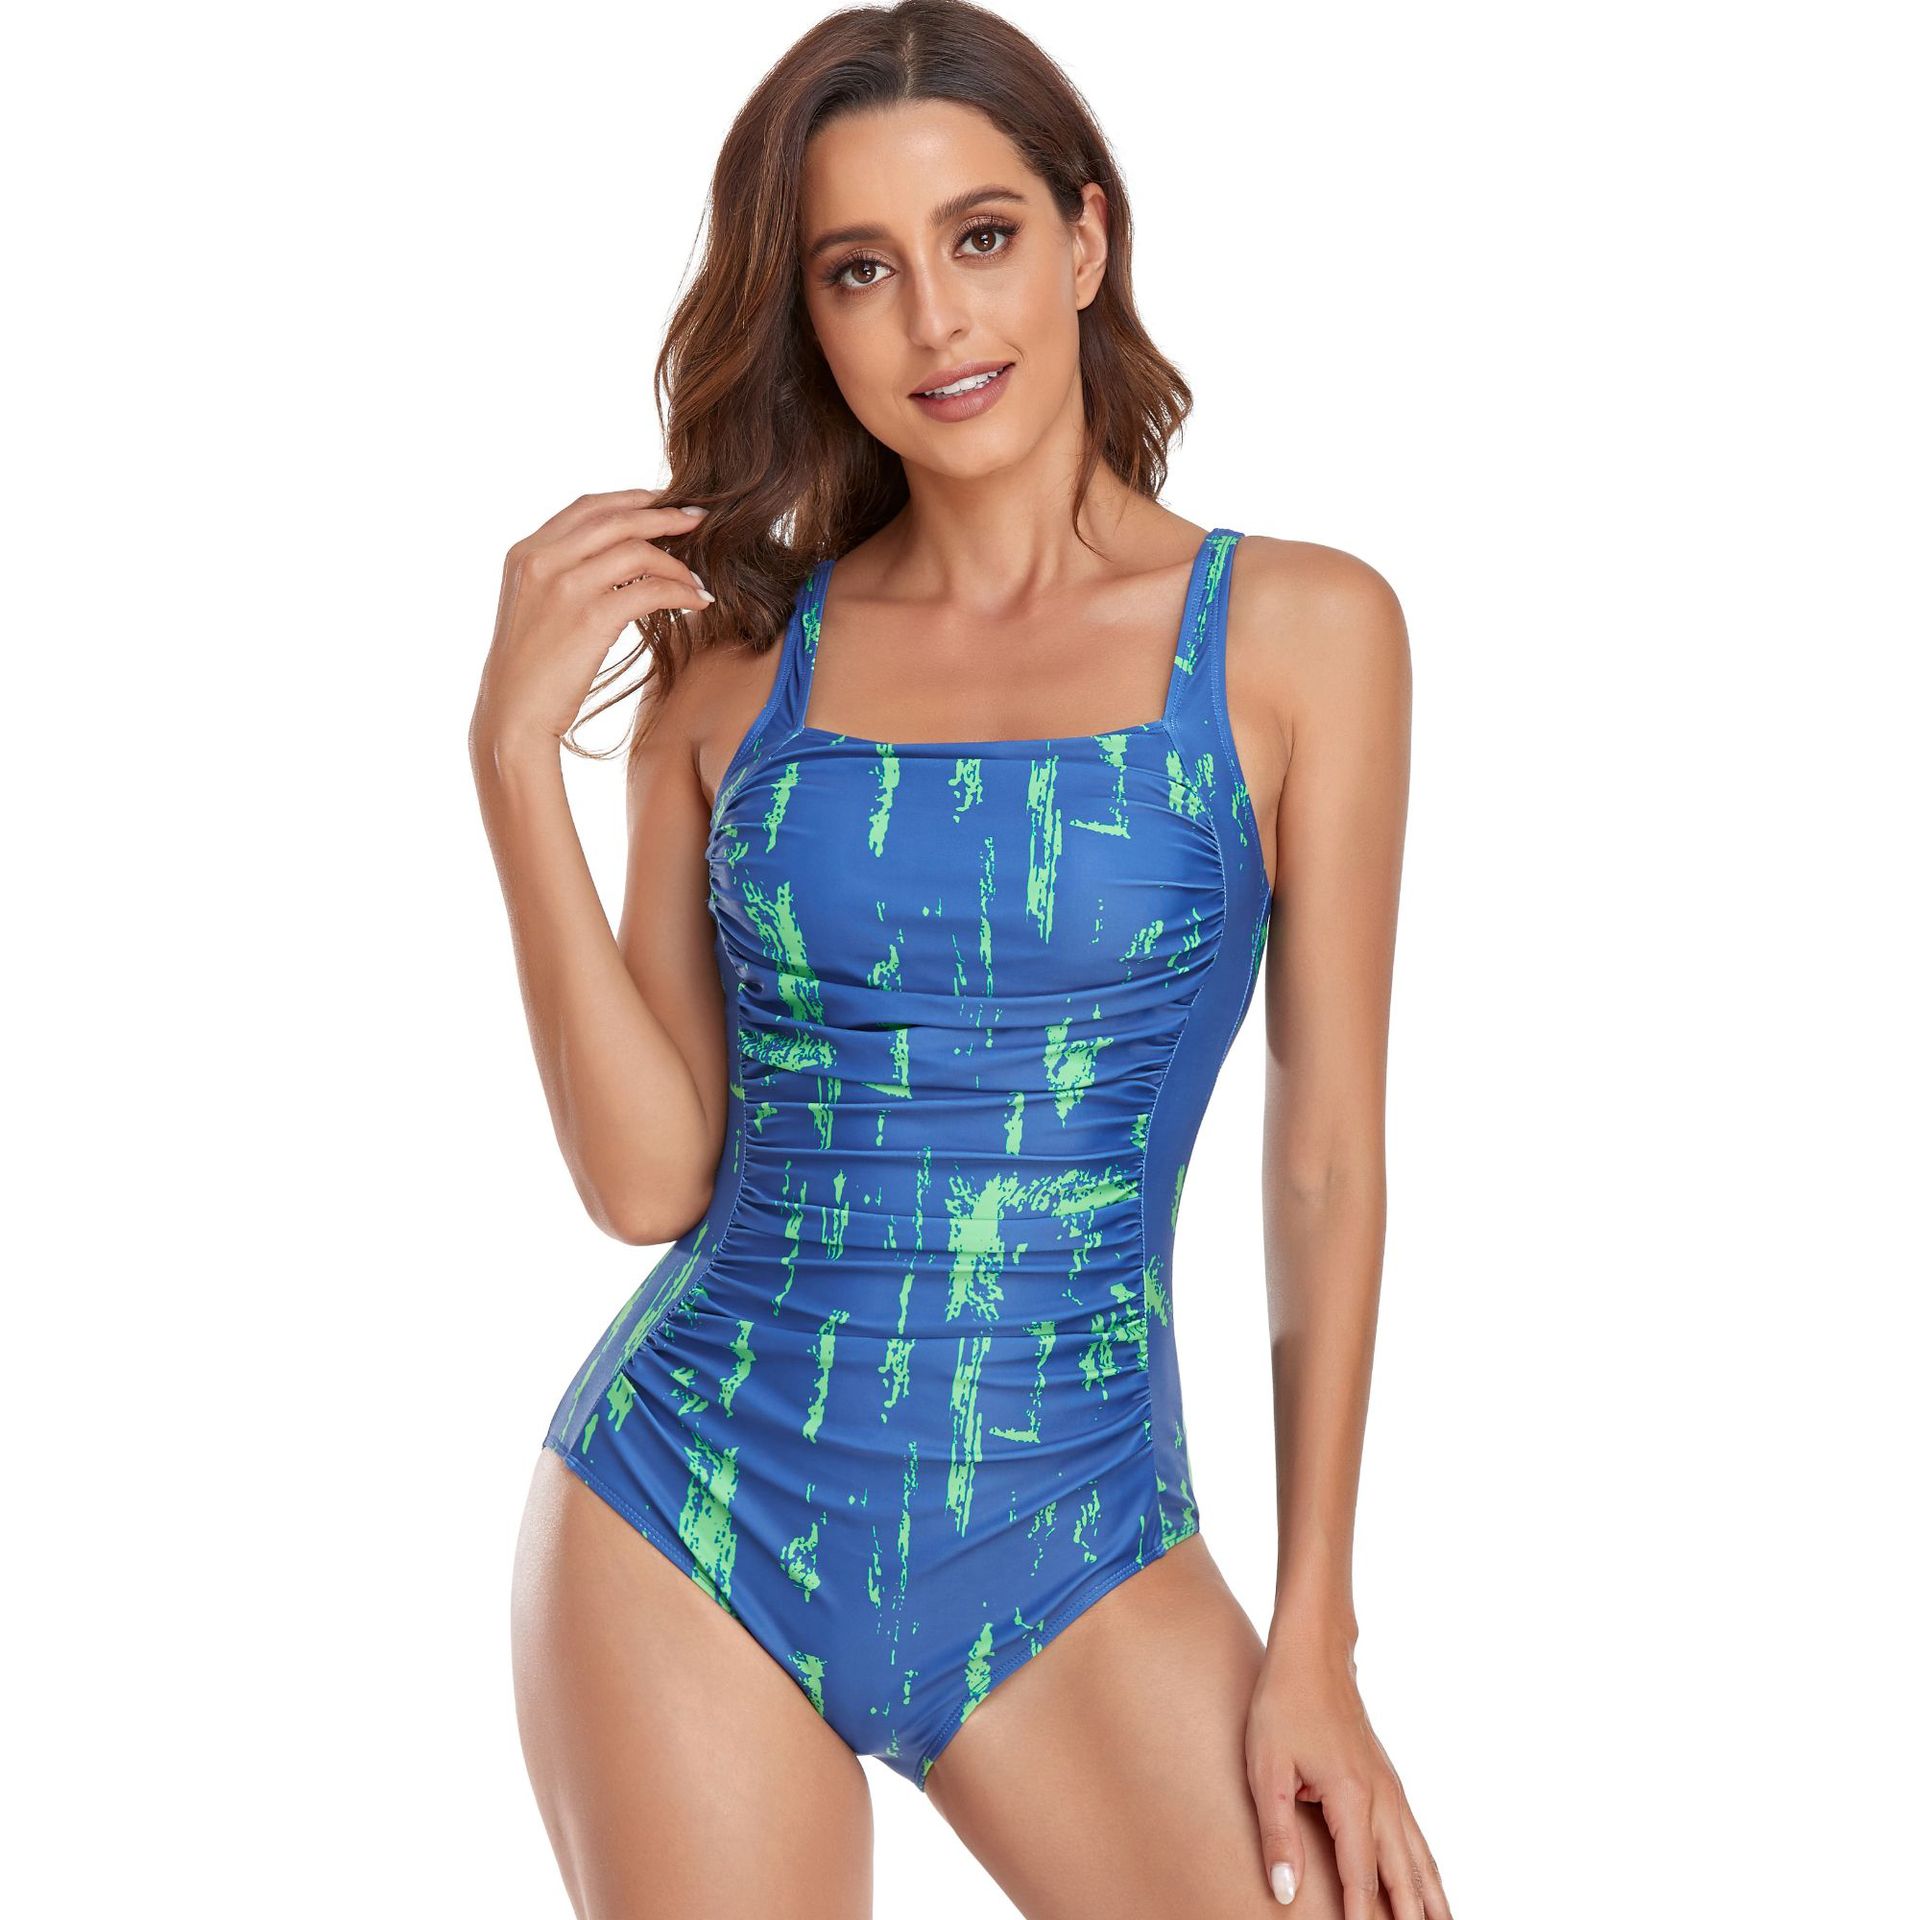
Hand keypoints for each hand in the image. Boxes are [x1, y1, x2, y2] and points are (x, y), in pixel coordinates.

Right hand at [470, 488, 713, 754]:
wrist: (513, 715)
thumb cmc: (530, 670)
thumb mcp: (534, 607)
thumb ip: (562, 574)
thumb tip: (615, 559)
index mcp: (526, 552)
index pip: (587, 507)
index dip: (631, 499)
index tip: (662, 503)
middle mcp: (542, 560)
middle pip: (616, 519)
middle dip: (663, 516)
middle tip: (699, 520)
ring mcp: (565, 587)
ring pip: (638, 551)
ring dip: (677, 563)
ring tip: (699, 579)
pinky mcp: (590, 618)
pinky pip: (650, 590)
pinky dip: (681, 592)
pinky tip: (698, 602)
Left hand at [1246, 1622, 1451, 1918]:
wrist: (1313, 1655)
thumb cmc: (1283, 1705)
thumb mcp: (1265, 1768)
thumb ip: (1276, 1834)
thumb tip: (1284, 1892)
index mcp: (1351, 1798)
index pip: (1361, 1881)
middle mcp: (1381, 1800)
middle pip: (1402, 1879)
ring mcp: (1390, 1791)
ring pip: (1420, 1862)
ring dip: (1431, 1903)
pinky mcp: (1389, 1784)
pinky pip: (1417, 1840)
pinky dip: (1428, 1874)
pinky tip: (1430, 1891)